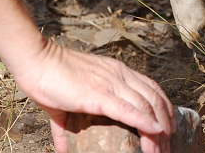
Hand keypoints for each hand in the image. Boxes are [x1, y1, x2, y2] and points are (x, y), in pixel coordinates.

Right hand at [10, 41, 174, 152]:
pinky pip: (128, 110)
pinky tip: (155, 132)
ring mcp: (111, 84)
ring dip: (158, 130)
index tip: (168, 128)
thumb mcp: (65, 103)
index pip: (151, 88)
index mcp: (117, 72)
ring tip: (161, 149)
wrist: (36, 60)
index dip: (164, 108)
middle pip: (154, 100)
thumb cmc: (48, 78)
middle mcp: (120, 75)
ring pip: (146, 106)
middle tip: (168, 146)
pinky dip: (145, 122)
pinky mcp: (98, 95)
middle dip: (166, 124)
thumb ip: (66, 127)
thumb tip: (64, 149)